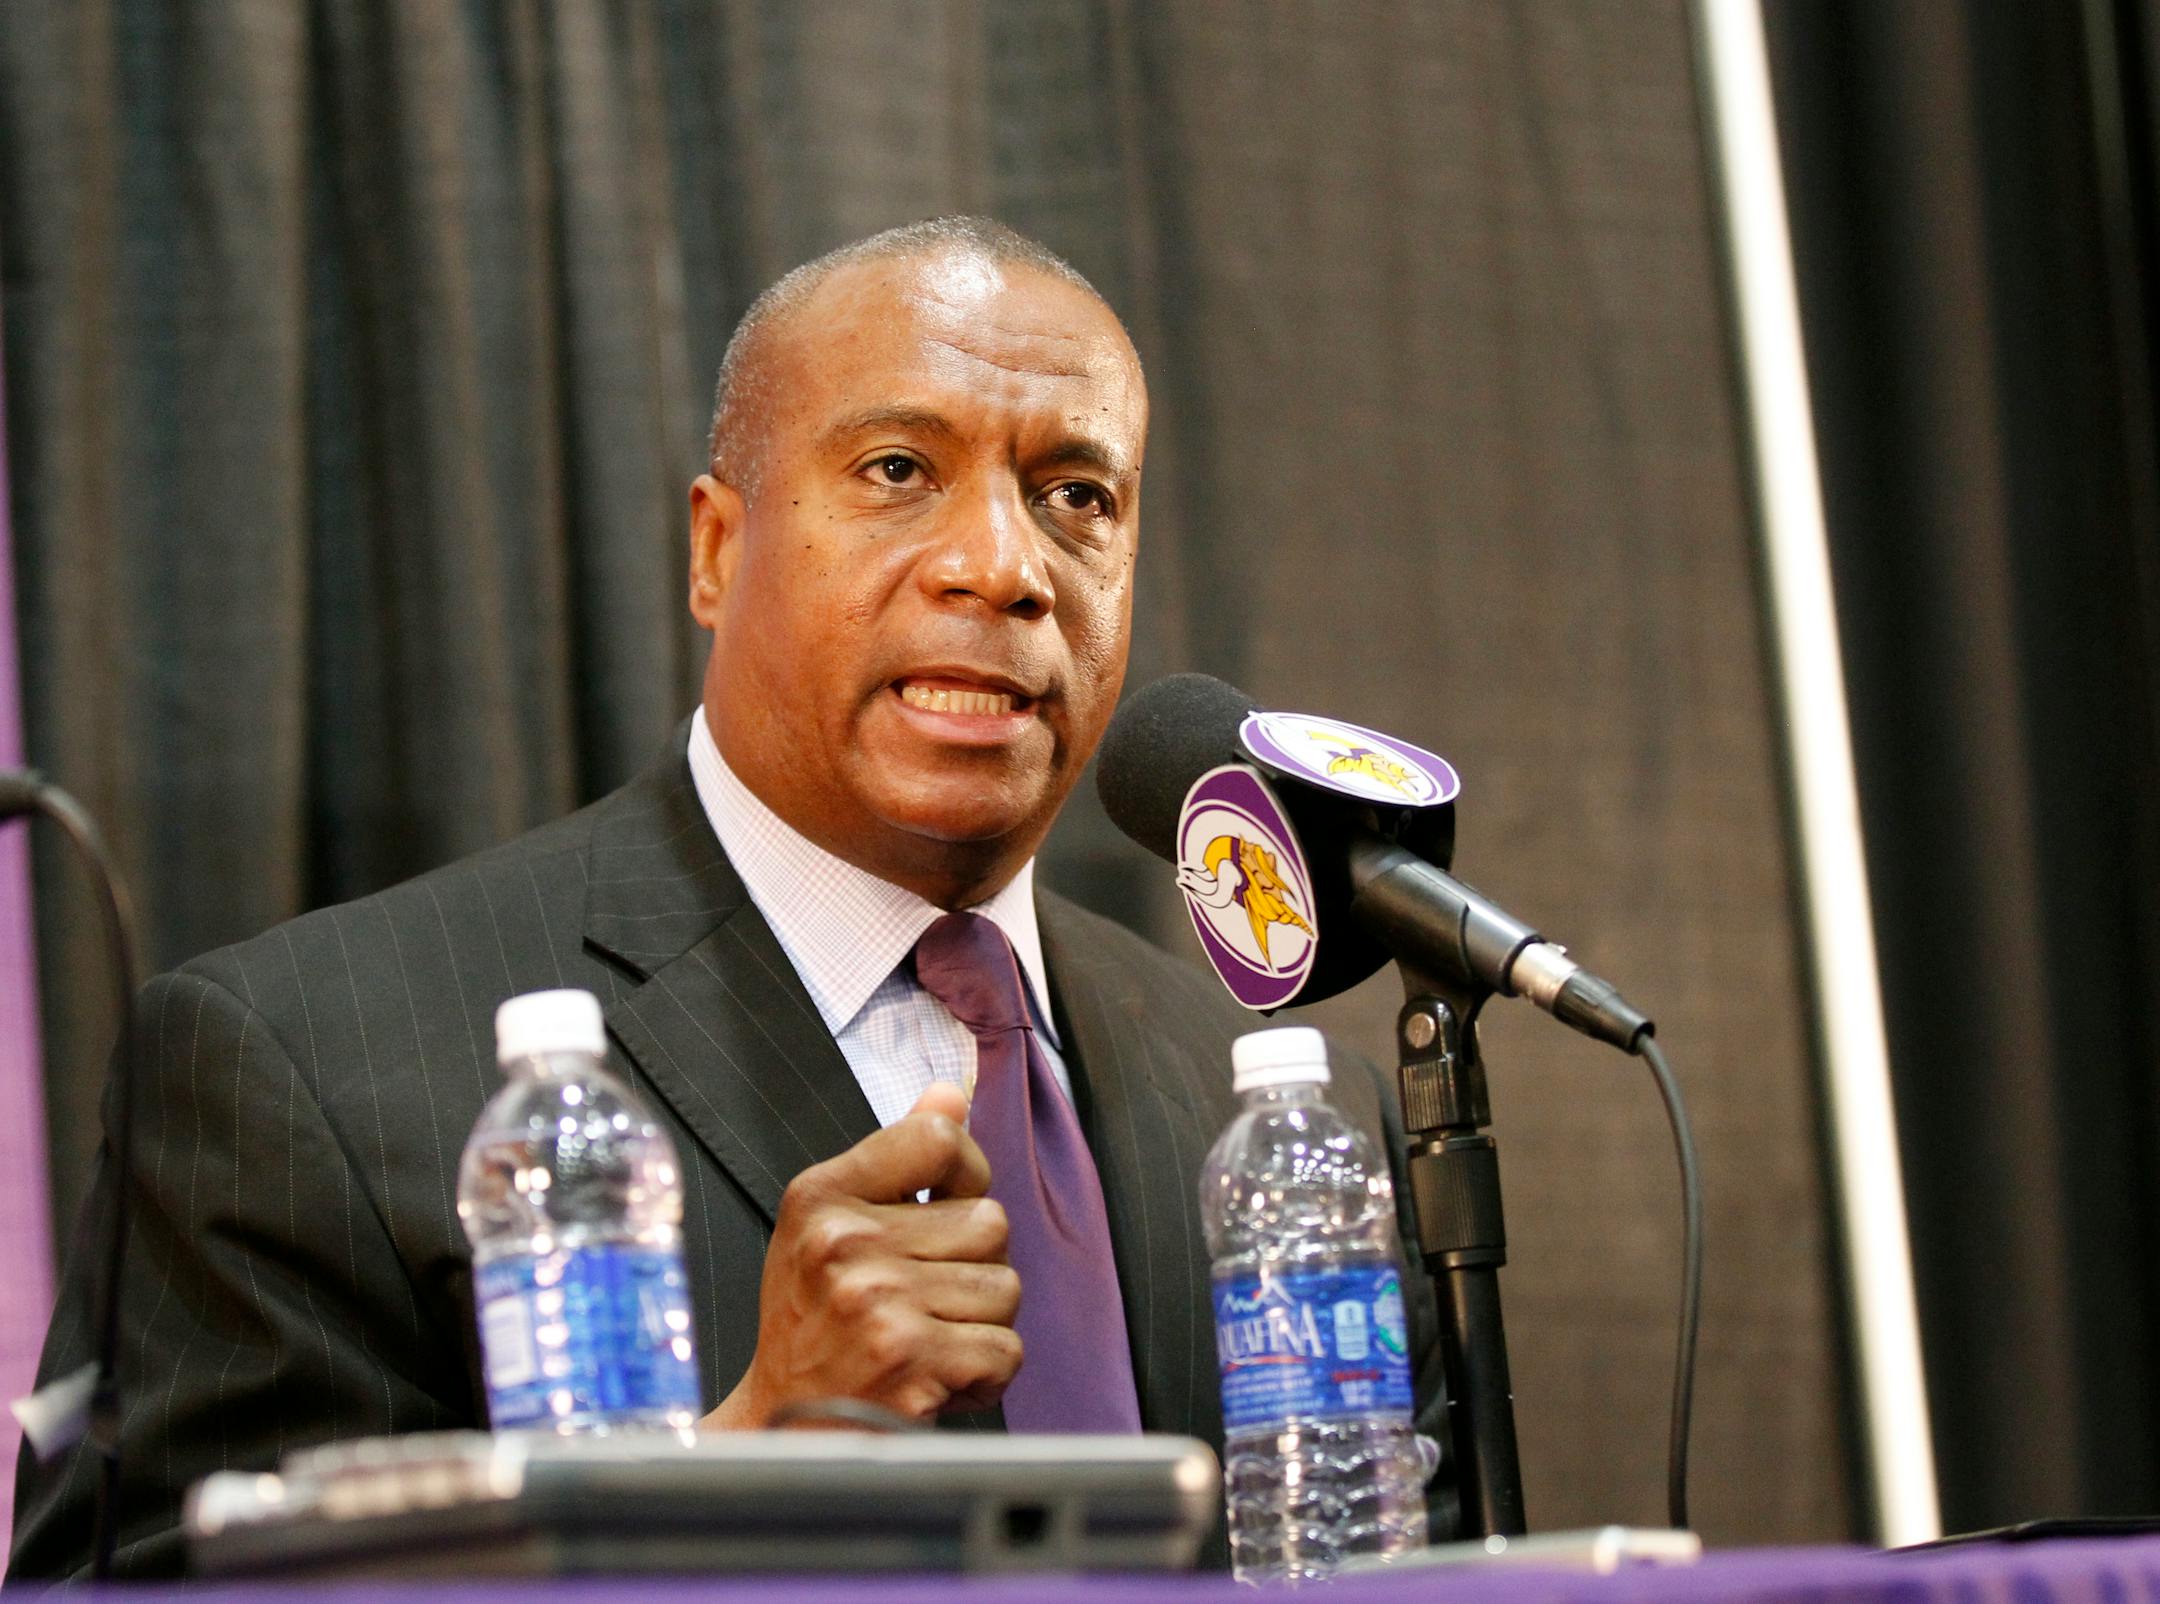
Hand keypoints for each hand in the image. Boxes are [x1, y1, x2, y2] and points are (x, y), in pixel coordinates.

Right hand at [700, 1082, 1021, 1427]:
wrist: (780, 1430)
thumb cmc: (811, 1324)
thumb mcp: (828, 1225)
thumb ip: (896, 1158)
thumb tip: (952, 1092)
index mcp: (822, 1196)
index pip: (938, 1137)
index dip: (965, 1172)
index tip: (944, 1207)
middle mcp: (845, 1242)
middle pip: (989, 1220)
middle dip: (972, 1265)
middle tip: (918, 1299)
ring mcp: (878, 1302)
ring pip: (1005, 1287)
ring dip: (980, 1324)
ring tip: (925, 1339)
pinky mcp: (911, 1359)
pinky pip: (1006, 1350)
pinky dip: (985, 1375)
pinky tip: (937, 1378)